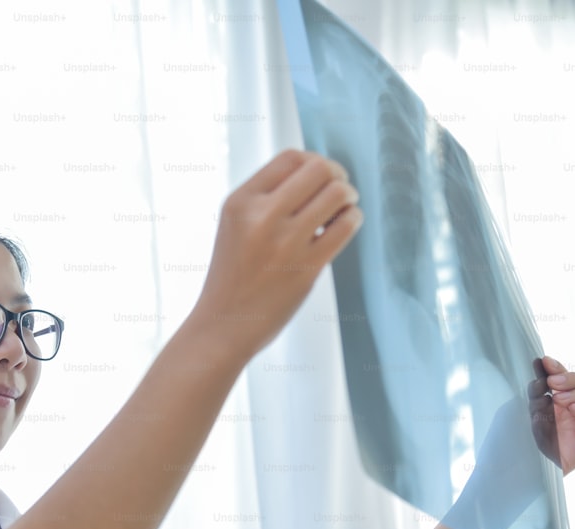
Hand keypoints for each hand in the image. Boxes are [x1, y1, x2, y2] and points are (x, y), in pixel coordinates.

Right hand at [190, 149, 362, 357]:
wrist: (222, 326)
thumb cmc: (233, 275)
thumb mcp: (234, 225)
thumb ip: (265, 198)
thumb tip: (318, 172)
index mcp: (240, 201)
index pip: (290, 157)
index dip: (314, 161)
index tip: (319, 178)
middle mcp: (261, 216)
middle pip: (318, 168)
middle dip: (337, 175)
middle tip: (338, 192)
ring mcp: (284, 242)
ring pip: (337, 193)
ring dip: (348, 197)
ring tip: (341, 211)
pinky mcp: (306, 267)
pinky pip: (346, 226)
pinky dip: (353, 220)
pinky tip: (344, 228)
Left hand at [541, 355, 574, 474]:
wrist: (534, 464)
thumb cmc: (537, 436)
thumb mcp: (533, 409)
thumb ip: (537, 390)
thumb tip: (539, 367)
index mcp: (567, 399)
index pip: (572, 379)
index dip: (562, 368)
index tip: (546, 362)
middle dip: (573, 380)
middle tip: (553, 384)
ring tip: (559, 400)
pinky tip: (574, 410)